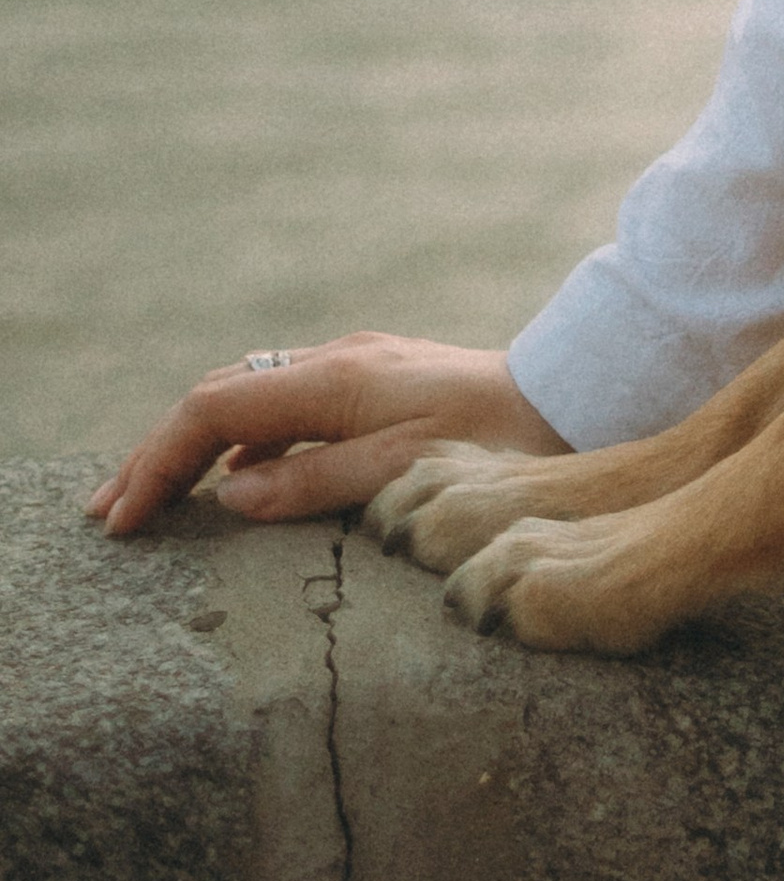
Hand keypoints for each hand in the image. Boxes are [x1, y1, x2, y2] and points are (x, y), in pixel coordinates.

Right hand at [86, 335, 566, 536]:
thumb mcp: (408, 477)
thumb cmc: (502, 444)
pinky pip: (286, 408)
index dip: (159, 461)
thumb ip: (316, 484)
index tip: (123, 519)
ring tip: (150, 499)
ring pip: (251, 400)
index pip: (215, 410)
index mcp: (338, 379)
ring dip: (194, 447)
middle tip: (109, 512)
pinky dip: (240, 443)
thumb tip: (228, 498)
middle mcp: (340, 361)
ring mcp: (359, 367)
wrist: (577, 395)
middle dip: (159, 452)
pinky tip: (231, 484)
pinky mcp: (380, 383)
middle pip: (221, 399)